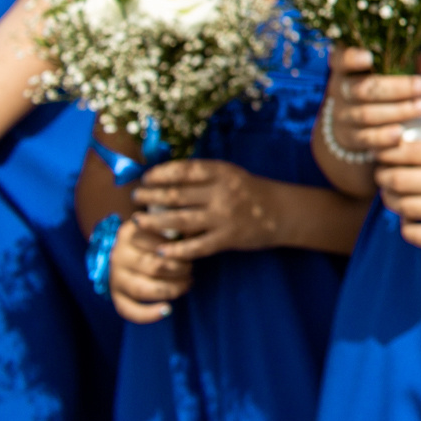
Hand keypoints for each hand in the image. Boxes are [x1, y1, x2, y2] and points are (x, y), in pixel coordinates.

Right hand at [107, 217, 191, 322]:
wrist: (130, 248)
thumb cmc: (156, 235)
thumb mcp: (164, 225)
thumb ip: (177, 228)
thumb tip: (194, 237)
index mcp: (130, 233)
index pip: (160, 245)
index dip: (181, 251)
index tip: (192, 250)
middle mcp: (118, 255)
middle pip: (154, 267)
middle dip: (180, 270)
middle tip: (190, 269)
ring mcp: (115, 276)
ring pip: (143, 289)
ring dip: (171, 289)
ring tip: (186, 284)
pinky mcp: (115, 294)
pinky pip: (127, 309)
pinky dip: (147, 314)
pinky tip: (167, 310)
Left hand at [132, 159, 280, 260]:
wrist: (284, 211)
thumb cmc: (252, 192)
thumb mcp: (231, 175)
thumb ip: (204, 177)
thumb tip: (167, 179)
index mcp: (223, 173)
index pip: (184, 170)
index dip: (160, 173)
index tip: (146, 177)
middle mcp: (222, 192)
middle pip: (176, 195)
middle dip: (151, 196)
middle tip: (136, 197)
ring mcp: (224, 216)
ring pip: (180, 220)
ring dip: (154, 221)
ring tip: (139, 220)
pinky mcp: (228, 238)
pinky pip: (196, 246)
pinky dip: (176, 250)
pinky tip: (160, 250)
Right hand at [326, 46, 420, 153]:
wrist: (354, 122)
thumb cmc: (379, 86)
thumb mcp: (387, 71)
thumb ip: (406, 63)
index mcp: (347, 68)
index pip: (342, 60)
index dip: (352, 58)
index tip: (369, 57)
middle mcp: (341, 91)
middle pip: (363, 89)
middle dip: (398, 88)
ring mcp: (342, 116)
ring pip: (366, 114)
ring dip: (400, 111)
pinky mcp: (349, 137)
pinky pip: (366, 138)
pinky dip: (383, 137)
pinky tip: (402, 134)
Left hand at [376, 137, 420, 248]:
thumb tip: (410, 151)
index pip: (408, 151)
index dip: (387, 154)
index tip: (383, 157)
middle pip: (398, 179)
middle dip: (383, 179)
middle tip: (384, 179)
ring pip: (404, 206)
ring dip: (393, 203)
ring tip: (397, 200)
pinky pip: (417, 234)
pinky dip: (408, 229)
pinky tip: (413, 222)